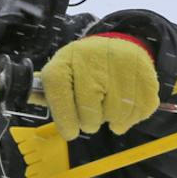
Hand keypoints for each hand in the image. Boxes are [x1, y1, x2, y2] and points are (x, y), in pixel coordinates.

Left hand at [39, 35, 158, 140]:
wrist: (121, 45)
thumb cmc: (85, 66)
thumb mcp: (63, 71)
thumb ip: (48, 91)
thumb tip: (31, 99)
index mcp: (67, 60)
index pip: (59, 92)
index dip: (64, 118)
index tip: (70, 132)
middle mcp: (92, 61)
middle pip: (90, 111)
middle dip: (90, 122)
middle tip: (92, 116)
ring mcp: (122, 68)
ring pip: (115, 115)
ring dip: (112, 120)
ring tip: (109, 108)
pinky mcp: (145, 78)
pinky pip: (137, 114)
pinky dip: (131, 118)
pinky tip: (125, 107)